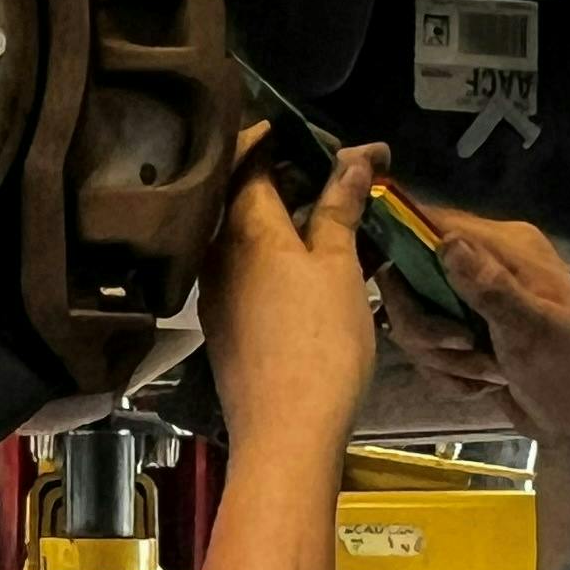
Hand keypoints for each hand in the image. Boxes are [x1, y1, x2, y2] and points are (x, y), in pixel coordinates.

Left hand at [202, 128, 384, 454]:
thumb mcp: (339, 267)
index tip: (331, 139)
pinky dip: (283, 250)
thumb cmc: (319, 346)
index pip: (250, 154)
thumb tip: (352, 161)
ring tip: (343, 215)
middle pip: (247, 191)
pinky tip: (319, 262)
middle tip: (349, 174)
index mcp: (243, 226)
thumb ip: (341, 208)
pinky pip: (251, 266)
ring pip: (251, 231)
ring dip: (293, 214)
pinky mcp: (227, 322)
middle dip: (297, 174)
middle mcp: (217, 251)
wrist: (286, 434)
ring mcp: (218, 289)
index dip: (288, 136)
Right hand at [388, 203, 569, 480]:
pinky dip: (449, 375)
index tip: (400, 292)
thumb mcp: (535, 331)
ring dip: (443, 359)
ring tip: (489, 374)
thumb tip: (447, 242)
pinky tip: (483, 386)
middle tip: (463, 350)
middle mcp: (484, 265)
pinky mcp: (463, 337)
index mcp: (508, 247)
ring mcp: (471, 303)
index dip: (406, 249)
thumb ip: (490, 287)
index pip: (434, 224)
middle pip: (410, 278)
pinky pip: (427, 351)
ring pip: (414, 321)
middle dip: (428, 328)